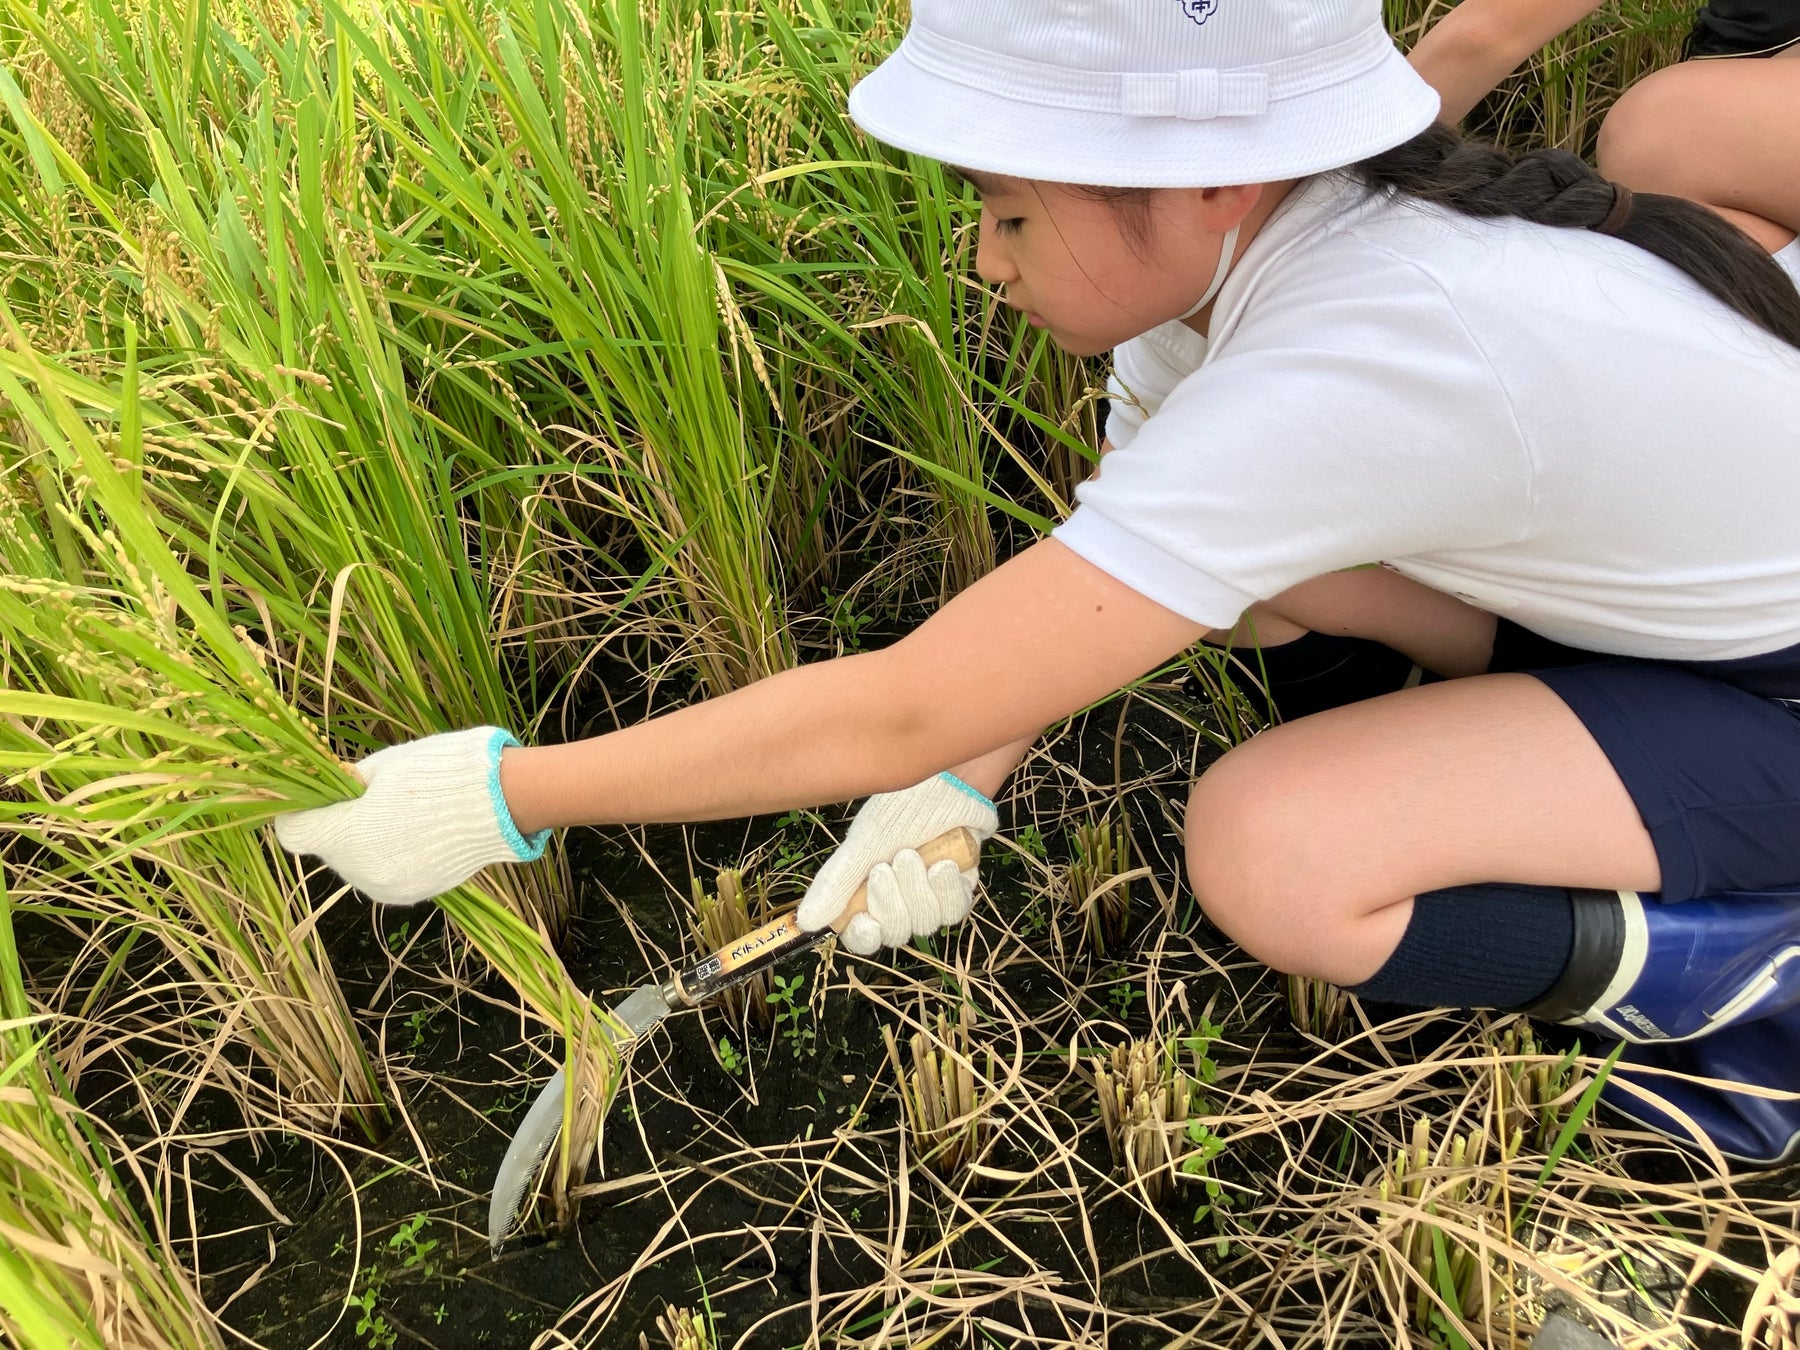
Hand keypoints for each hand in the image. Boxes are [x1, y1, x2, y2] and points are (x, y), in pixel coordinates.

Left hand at [273, 727, 548, 905]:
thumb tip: (333, 789)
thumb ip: (348, 785)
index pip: (294, 833)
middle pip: (329, 850)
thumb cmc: (438, 772)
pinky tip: (421, 834)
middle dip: (341, 826)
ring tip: (402, 817)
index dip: (299, 813)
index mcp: (346, 834)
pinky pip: (387, 875)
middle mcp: (361, 870)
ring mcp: (390, 887)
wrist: (501, 801)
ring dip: (367, 844)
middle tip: (371, 800)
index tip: (315, 799)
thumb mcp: (384, 766)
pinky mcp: (415, 894)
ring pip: (358, 865)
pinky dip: (394, 857)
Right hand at [796, 773, 997, 954]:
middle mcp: (900, 900)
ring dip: (918, 889)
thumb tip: (805, 922)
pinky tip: (943, 864)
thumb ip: (836, 884)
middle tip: (891, 863)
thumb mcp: (862, 845)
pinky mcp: (959, 889)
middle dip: (893, 900)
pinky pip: (953, 910)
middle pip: (895, 932)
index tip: (864, 921)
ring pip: (925, 923)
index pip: (863, 936)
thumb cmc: (901, 808)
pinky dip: (945, 888)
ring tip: (912, 854)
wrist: (947, 783)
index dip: (863, 936)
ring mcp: (931, 896)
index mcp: (869, 891)